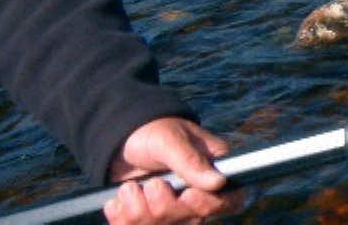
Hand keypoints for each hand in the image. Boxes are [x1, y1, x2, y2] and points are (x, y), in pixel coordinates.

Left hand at [103, 117, 238, 223]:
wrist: (121, 141)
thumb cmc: (154, 132)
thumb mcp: (170, 140)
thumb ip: (191, 161)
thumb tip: (218, 182)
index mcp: (215, 172)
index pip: (229, 200)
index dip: (209, 204)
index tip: (187, 195)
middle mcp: (199, 195)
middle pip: (192, 219)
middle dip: (163, 205)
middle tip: (151, 183)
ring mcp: (174, 210)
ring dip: (138, 210)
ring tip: (129, 189)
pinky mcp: (150, 219)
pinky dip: (122, 218)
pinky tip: (118, 202)